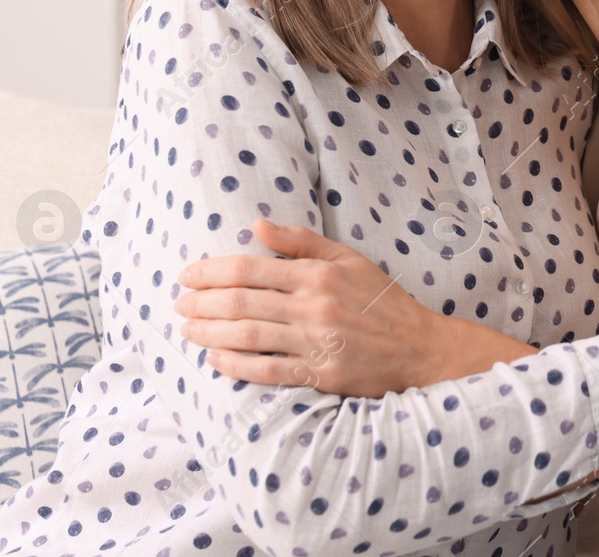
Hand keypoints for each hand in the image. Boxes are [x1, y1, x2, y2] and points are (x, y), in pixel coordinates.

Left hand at [175, 219, 457, 395]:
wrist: (419, 347)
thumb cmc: (382, 300)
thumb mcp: (349, 258)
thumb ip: (302, 241)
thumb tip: (257, 225)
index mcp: (318, 273)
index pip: (248, 268)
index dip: (210, 272)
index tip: (187, 276)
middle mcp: (314, 305)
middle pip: (239, 303)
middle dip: (200, 303)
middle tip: (178, 305)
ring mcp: (316, 342)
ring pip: (246, 336)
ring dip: (208, 334)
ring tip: (188, 330)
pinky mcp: (320, 374)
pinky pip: (266, 371)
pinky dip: (235, 366)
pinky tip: (215, 360)